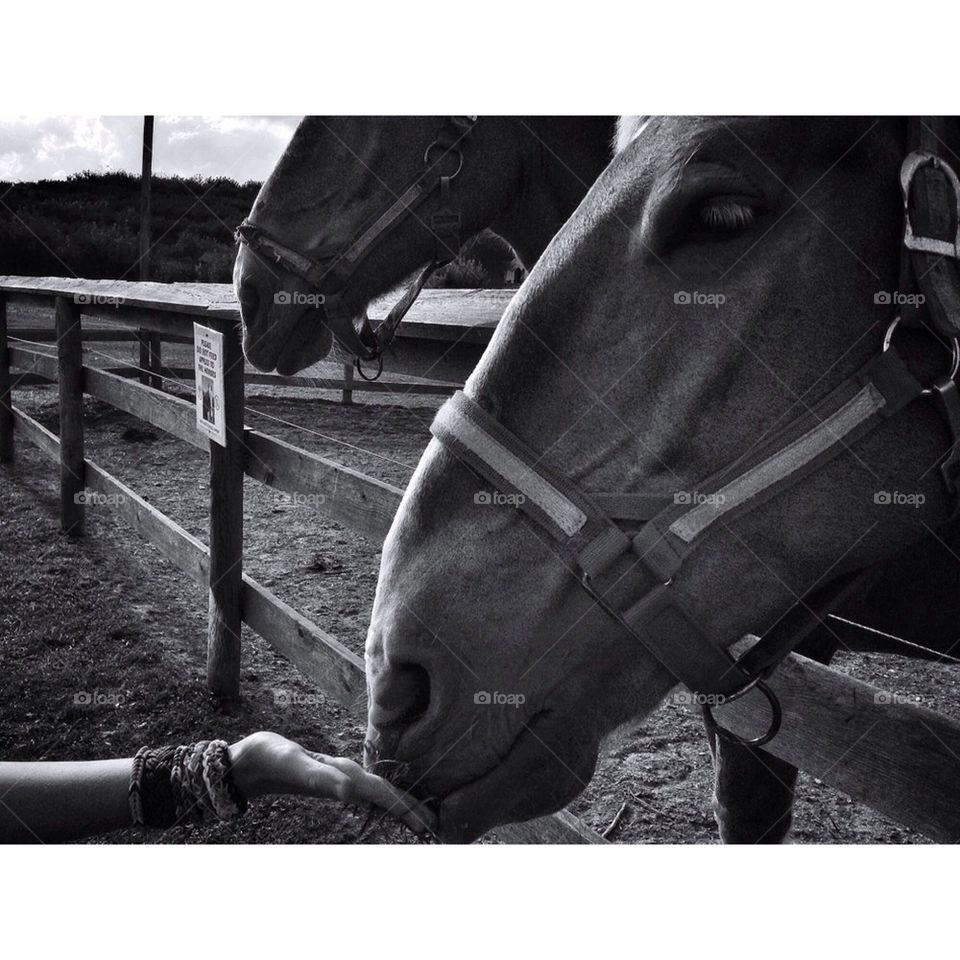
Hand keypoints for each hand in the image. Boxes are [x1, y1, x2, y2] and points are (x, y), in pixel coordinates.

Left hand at [229, 732, 434, 834]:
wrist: (254, 755)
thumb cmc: (272, 758)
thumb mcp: (291, 766)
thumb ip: (320, 778)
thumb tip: (351, 792)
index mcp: (342, 769)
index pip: (380, 790)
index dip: (403, 806)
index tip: (424, 824)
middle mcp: (347, 772)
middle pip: (386, 791)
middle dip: (411, 808)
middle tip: (434, 827)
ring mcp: (343, 778)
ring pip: (379, 793)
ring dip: (401, 806)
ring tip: (422, 822)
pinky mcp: (336, 785)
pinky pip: (367, 796)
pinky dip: (384, 805)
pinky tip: (390, 813)